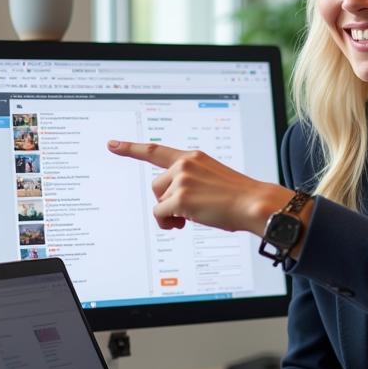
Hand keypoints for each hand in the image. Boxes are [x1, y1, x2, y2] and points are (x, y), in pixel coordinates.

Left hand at [107, 140, 290, 234]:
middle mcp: (185, 164)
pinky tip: (186, 223)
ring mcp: (182, 179)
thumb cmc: (239, 197)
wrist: (255, 203)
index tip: (113, 144)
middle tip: (187, 213)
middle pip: (155, 186)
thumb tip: (170, 204)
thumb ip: (190, 182)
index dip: (132, 148)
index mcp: (194, 157)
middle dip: (166, 201)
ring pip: (158, 201)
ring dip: (170, 213)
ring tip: (191, 218)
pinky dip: (169, 223)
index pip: (156, 151)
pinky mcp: (180, 198)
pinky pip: (161, 215)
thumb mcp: (212, 179)